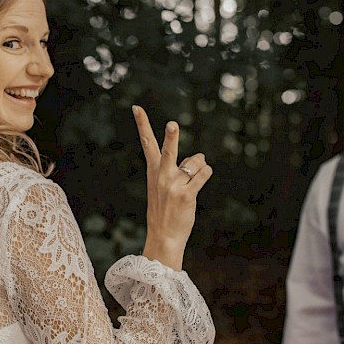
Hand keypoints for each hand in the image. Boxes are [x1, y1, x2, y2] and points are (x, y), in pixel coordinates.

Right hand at [133, 105, 211, 270]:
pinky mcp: (187, 195)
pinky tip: (202, 178)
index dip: (142, 124)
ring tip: (192, 181)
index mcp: (153, 171)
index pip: (147, 143)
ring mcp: (173, 186)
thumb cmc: (166, 209)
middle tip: (172, 124)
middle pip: (167, 150)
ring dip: (200, 166)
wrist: (164, 236)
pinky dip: (206, 172)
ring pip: (196, 162)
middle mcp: (162, 176)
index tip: (136, 108)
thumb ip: (182, 167)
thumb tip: (202, 156)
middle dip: (171, 137)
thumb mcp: (166, 186)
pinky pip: (203, 174)